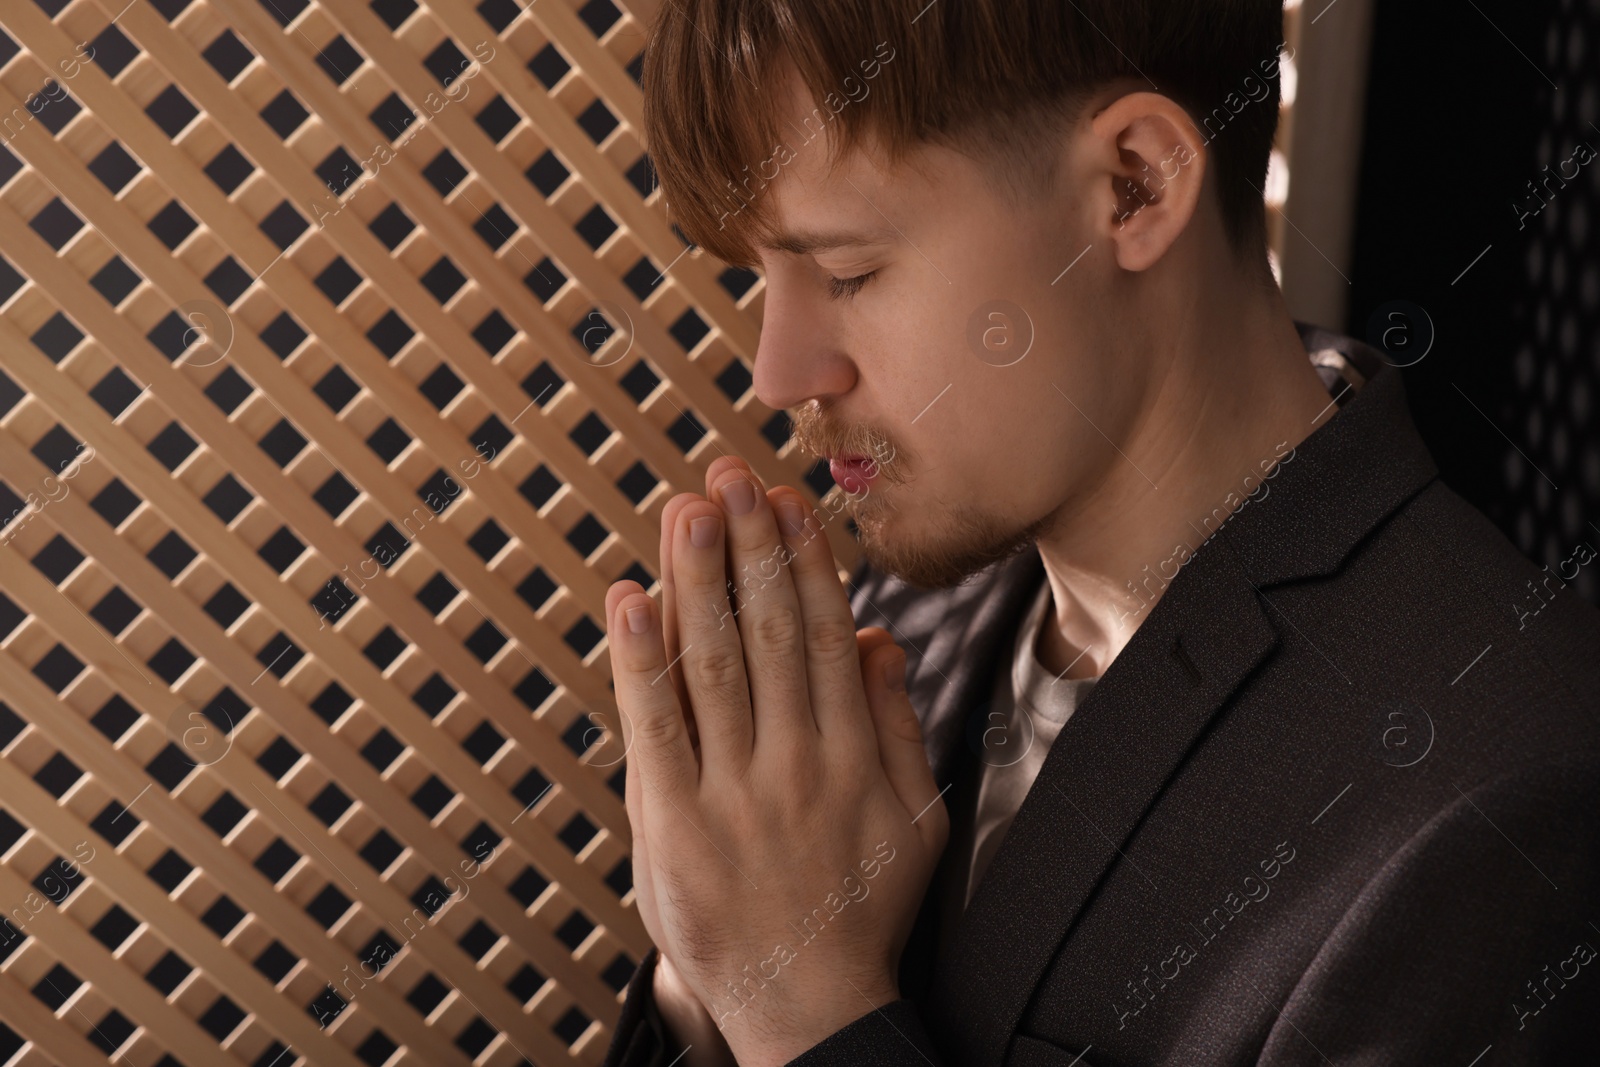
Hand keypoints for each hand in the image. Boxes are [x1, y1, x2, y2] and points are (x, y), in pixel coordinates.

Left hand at [606, 455, 948, 1066]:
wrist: (811, 1007)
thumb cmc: (863, 913)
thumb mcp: (917, 821)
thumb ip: (899, 726)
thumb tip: (884, 639)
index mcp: (851, 757)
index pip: (828, 635)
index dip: (807, 562)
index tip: (790, 502)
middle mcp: (794, 764)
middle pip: (770, 634)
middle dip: (750, 547)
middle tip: (731, 476)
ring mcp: (731, 794)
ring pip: (714, 665)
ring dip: (697, 579)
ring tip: (686, 509)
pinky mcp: (672, 825)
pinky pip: (655, 728)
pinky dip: (639, 660)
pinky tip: (628, 600)